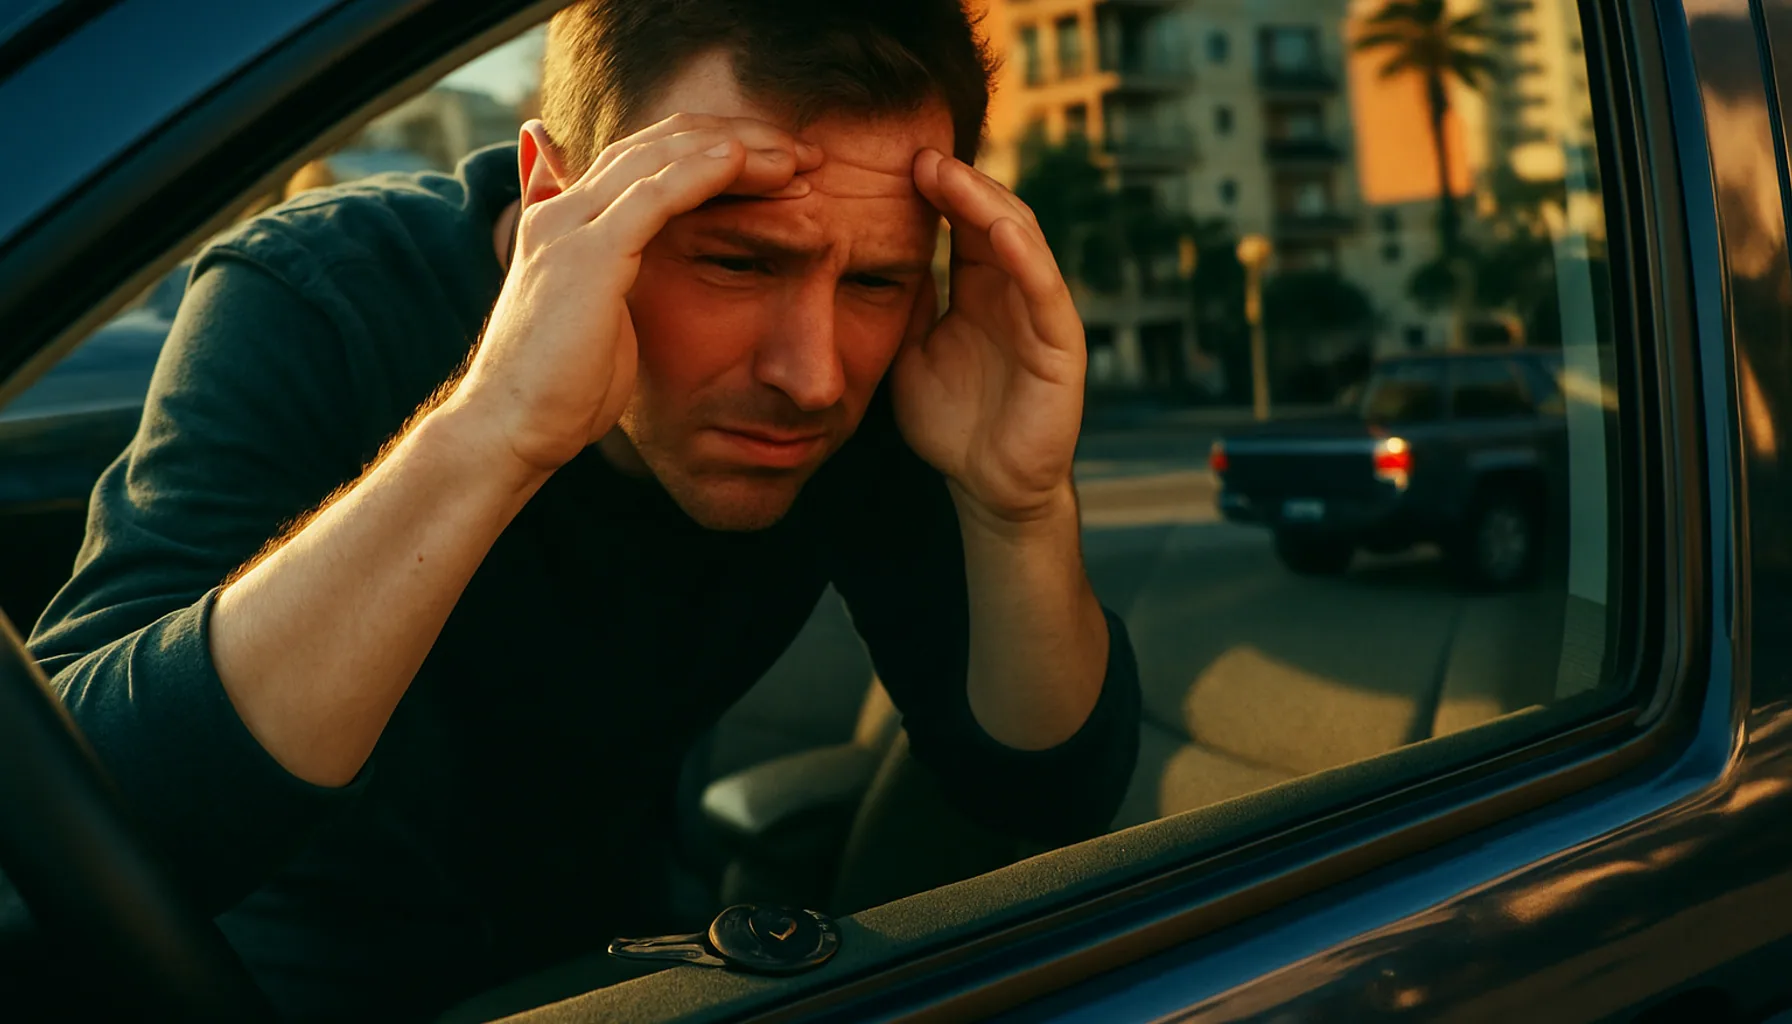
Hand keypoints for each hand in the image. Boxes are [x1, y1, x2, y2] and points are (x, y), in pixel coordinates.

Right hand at [447, 114, 822, 475]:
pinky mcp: (587, 254)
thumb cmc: (560, 389)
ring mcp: (571, 226)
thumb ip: (614, 277)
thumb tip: (631, 263)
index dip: (714, 148)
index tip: (780, 162)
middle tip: (804, 150)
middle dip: (738, 138)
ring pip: (661, 158)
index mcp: (568, 219)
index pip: (648, 155)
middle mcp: (565, 209)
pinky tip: (744, 163)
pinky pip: (653, 196)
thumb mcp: (596, 321)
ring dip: (736, 150)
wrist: (513, 428)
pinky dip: (701, 173)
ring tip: (795, 155)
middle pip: (660, 142)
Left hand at [894, 149, 1084, 525]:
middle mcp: (1014, 290)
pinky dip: (1024, 257)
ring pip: (1021, 239)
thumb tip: (868, 251)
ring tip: (948, 176)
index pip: (962, 221)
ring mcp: (1041, 313)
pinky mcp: (1062, 345)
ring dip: (986, 203)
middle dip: (958, 183)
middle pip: (993, 215)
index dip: (934, 190)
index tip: (890, 162)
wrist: (986, 488)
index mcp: (980, 287)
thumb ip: (902, 306)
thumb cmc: (951, 425)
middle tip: (916, 155)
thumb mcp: (908, 353)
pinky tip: (997, 231)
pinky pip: (1045, 291)